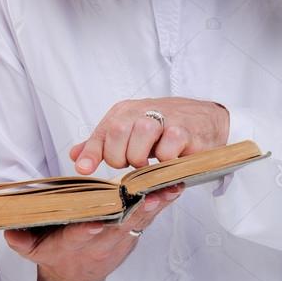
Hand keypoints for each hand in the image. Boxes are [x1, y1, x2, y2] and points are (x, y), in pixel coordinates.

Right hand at [3, 184, 182, 280]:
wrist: (77, 272)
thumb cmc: (57, 251)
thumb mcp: (35, 249)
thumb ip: (22, 240)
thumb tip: (9, 231)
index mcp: (73, 243)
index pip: (80, 236)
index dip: (86, 230)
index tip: (94, 221)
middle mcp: (100, 240)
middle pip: (116, 226)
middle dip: (129, 212)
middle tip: (143, 199)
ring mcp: (120, 235)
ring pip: (138, 219)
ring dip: (153, 205)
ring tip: (165, 189)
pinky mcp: (134, 227)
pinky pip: (150, 214)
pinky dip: (162, 201)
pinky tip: (174, 187)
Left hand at [70, 97, 228, 173]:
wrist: (205, 119)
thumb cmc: (164, 129)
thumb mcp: (131, 133)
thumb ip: (104, 145)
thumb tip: (75, 157)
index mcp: (125, 111)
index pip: (102, 131)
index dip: (92, 152)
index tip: (84, 170)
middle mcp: (142, 110)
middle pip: (118, 130)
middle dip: (120, 156)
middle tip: (132, 164)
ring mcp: (166, 118)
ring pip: (142, 133)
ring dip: (142, 156)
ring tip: (149, 163)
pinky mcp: (186, 130)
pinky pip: (168, 148)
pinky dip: (164, 160)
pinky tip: (168, 161)